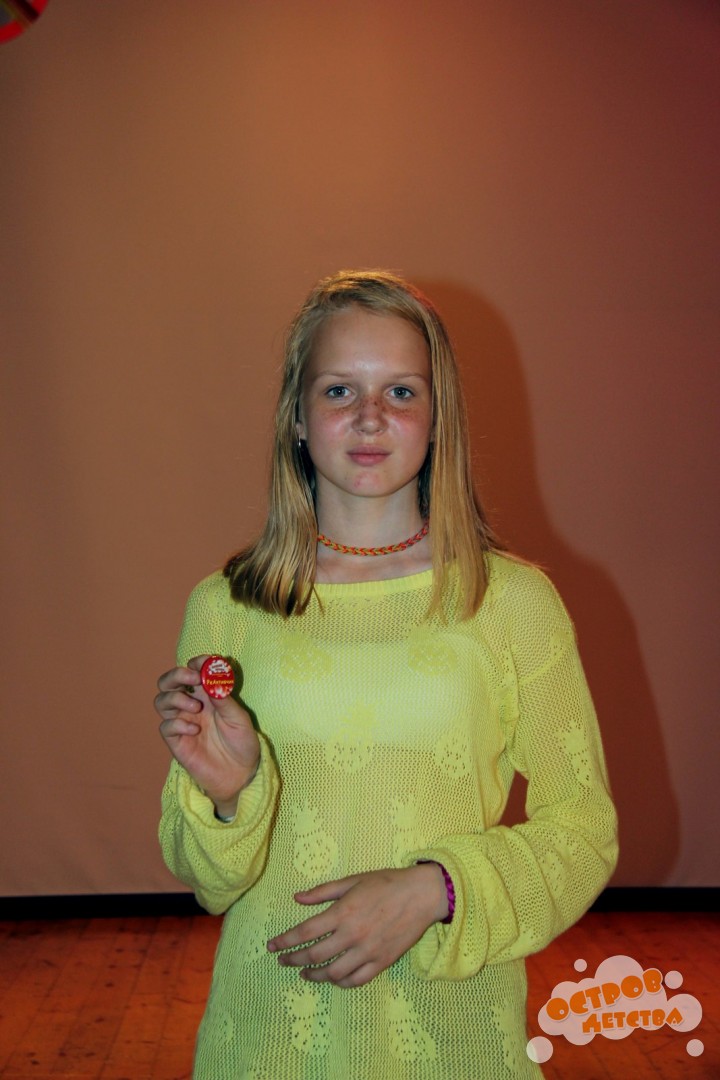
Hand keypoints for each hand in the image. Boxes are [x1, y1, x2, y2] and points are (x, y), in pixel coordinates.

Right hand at [155, 655, 259, 817]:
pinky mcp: (176, 741)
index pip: (193, 670)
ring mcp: (181, 722)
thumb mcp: (239, 718)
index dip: (196, 663)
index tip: (203, 663)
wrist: (241, 774)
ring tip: (196, 708)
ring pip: (161, 701)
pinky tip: (195, 731)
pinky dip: (178, 724)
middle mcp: (190, 704)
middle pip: (168, 682)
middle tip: (193, 679)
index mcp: (207, 694)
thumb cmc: (242, 743)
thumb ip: (224, 699)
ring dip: (176, 699)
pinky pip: (165, 726)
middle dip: (176, 675)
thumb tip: (210, 679)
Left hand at [266, 864, 447, 987]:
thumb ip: (323, 892)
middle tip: (283, 961)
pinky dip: (341, 983)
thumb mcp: (353, 880)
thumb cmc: (386, 883)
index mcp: (343, 912)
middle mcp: (353, 935)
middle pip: (315, 956)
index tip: (272, 946)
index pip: (305, 933)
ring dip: (314, 976)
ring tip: (304, 972)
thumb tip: (297, 898)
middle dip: (293, 960)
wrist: (422, 895)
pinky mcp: (382, 962)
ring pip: (333, 973)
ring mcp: (368, 951)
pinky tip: (333, 979)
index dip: (285, 941)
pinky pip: (356, 980)